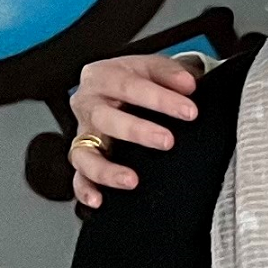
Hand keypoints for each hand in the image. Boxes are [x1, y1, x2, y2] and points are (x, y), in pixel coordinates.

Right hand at [64, 54, 198, 206]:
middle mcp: (88, 104)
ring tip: (131, 180)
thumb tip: (187, 84)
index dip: (160, 99)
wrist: (128, 86)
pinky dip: (85, 189)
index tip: (189, 110)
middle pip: (105, 119)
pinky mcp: (84, 156)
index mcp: (102, 76)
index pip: (128, 85)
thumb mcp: (155, 67)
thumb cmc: (140, 78)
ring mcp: (83, 133)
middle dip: (137, 131)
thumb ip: (172, 74)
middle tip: (167, 141)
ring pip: (83, 153)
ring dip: (106, 169)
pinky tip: (98, 200)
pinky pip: (78, 176)